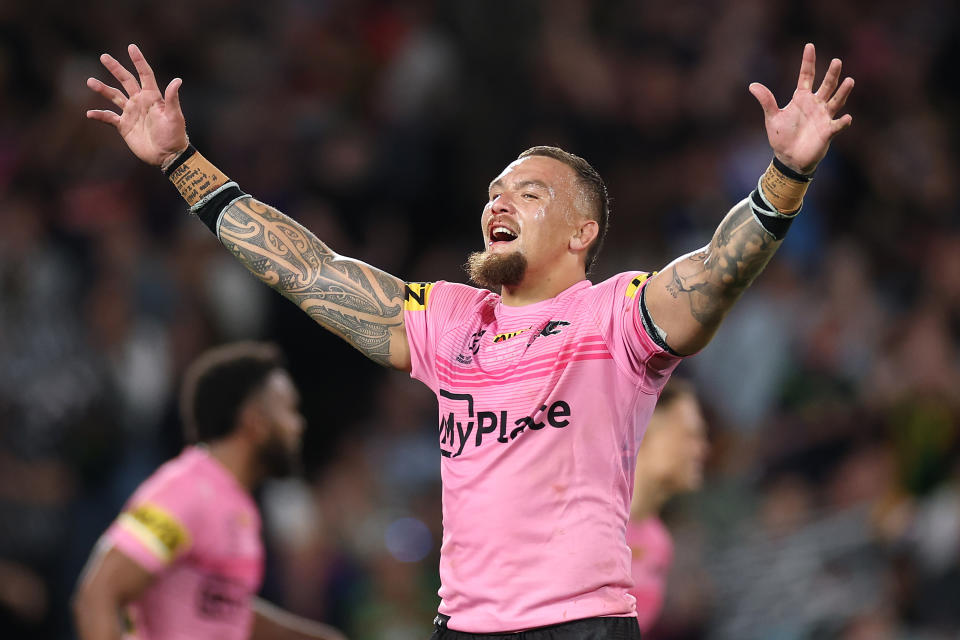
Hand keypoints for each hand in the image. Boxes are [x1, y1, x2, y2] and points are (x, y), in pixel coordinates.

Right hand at [86, 44, 187, 167]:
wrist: (168, 156)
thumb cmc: (175, 136)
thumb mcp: (175, 116)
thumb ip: (173, 98)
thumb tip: (178, 80)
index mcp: (152, 97)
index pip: (145, 74)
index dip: (138, 61)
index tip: (131, 47)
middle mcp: (140, 102)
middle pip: (126, 80)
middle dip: (115, 68)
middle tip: (104, 56)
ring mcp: (131, 113)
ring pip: (114, 96)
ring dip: (103, 89)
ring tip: (90, 81)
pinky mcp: (124, 126)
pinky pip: (109, 118)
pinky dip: (99, 115)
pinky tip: (89, 114)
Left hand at [749, 43, 853, 173]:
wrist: (788, 158)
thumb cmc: (782, 137)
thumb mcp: (772, 117)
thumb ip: (766, 101)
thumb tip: (752, 85)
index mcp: (801, 98)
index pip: (806, 75)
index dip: (808, 62)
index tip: (809, 46)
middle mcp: (816, 104)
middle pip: (826, 85)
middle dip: (832, 74)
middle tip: (836, 61)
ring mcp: (824, 117)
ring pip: (836, 101)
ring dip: (843, 92)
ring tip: (849, 80)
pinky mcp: (828, 132)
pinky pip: (837, 125)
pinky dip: (842, 122)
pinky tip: (846, 118)